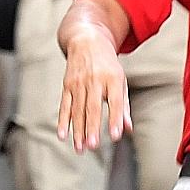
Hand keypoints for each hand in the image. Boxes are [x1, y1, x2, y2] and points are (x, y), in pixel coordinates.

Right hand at [57, 26, 130, 150]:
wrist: (87, 41)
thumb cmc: (108, 66)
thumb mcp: (120, 81)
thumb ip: (124, 106)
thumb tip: (127, 129)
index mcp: (113, 78)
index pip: (115, 101)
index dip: (115, 119)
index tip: (115, 136)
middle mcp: (95, 80)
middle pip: (93, 107)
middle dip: (92, 127)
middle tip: (93, 146)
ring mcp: (79, 82)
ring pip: (78, 109)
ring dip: (78, 130)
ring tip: (80, 148)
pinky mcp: (67, 85)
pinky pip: (64, 105)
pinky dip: (63, 121)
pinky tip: (62, 135)